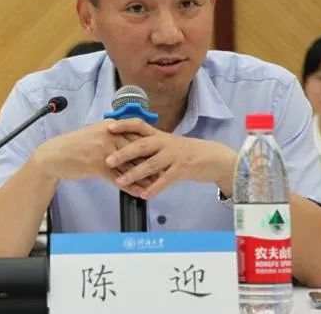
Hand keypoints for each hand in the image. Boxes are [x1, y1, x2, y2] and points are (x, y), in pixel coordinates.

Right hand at [31, 120, 152, 192]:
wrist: (54, 155)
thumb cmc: (75, 146)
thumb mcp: (96, 135)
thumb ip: (113, 137)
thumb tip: (131, 143)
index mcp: (110, 127)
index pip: (135, 135)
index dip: (149, 147)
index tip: (161, 155)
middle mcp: (108, 135)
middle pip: (135, 150)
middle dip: (150, 162)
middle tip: (163, 172)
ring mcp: (103, 149)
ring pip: (128, 165)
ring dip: (143, 177)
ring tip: (154, 185)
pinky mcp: (96, 164)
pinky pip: (117, 177)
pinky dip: (129, 187)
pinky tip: (137, 193)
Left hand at [105, 118, 236, 198]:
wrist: (212, 157)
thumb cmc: (186, 151)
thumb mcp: (168, 144)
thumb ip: (151, 146)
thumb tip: (126, 148)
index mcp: (160, 135)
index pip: (139, 125)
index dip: (124, 125)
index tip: (108, 127)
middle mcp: (165, 142)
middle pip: (142, 145)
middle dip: (123, 152)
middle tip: (108, 160)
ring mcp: (174, 155)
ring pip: (151, 164)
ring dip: (134, 173)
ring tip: (120, 182)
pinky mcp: (182, 169)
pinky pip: (165, 179)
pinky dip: (154, 188)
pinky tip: (143, 195)